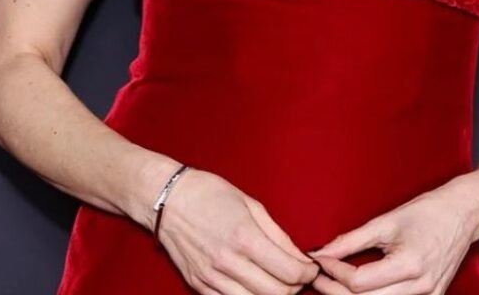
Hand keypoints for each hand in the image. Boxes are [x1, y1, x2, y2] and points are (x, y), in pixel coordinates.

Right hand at [154, 167, 320, 294]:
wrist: (168, 199)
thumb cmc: (210, 193)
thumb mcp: (250, 204)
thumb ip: (277, 234)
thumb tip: (300, 256)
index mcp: (245, 237)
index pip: (289, 272)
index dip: (307, 274)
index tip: (310, 268)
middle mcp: (228, 262)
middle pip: (276, 294)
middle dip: (294, 287)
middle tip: (297, 276)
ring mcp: (212, 277)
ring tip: (277, 280)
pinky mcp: (199, 286)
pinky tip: (253, 285)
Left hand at [307, 176, 478, 294]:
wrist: (463, 213)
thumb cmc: (427, 211)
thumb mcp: (387, 220)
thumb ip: (353, 238)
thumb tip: (323, 250)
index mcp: (409, 265)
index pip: (358, 282)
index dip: (333, 272)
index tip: (318, 259)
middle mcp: (421, 288)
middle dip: (335, 291)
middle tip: (316, 277)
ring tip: (332, 284)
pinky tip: (357, 291)